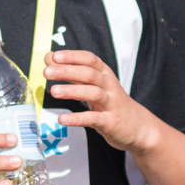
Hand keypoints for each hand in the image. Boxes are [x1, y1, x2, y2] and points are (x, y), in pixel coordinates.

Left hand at [44, 50, 161, 152]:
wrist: (138, 127)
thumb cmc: (110, 103)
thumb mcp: (94, 85)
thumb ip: (72, 72)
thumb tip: (49, 58)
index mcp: (105, 74)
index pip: (90, 59)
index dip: (73, 56)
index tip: (54, 56)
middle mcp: (109, 86)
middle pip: (89, 74)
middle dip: (67, 71)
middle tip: (46, 72)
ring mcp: (111, 104)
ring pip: (93, 93)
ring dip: (72, 91)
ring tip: (54, 91)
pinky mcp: (110, 122)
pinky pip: (93, 119)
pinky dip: (77, 118)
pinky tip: (62, 119)